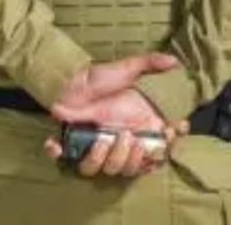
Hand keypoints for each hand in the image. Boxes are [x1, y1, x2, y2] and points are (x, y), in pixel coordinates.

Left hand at [44, 53, 183, 178]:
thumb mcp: (126, 68)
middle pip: (131, 168)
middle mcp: (117, 144)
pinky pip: (65, 159)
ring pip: (106, 170)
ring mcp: (95, 146)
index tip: (167, 134)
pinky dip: (58, 154)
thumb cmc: (101, 77)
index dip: (164, 151)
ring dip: (107, 159)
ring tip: (103, 140)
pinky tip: (57, 143)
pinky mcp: (71, 143)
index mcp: (136, 131)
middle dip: (132, 159)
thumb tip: (174, 61)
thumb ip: (149, 63)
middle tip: (129, 137)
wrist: (71, 76)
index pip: (157, 153)